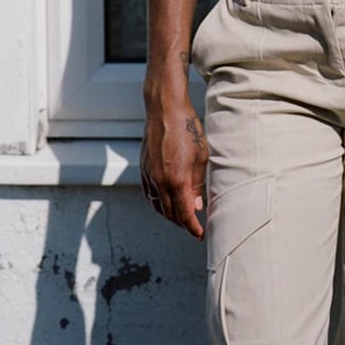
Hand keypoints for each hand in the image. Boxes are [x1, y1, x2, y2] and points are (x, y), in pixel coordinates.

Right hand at [140, 100, 208, 240]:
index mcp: (176, 180)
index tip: (200, 234)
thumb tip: (197, 205)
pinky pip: (150, 194)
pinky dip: (158, 203)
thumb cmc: (187, 128)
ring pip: (158, 205)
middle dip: (182, 223)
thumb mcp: (201, 156)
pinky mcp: (143, 169)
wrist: (165, 109)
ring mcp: (149, 176)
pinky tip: (165, 202)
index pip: (185, 213)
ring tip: (182, 216)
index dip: (193, 227)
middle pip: (170, 213)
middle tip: (193, 226)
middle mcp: (160, 181)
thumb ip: (198, 183)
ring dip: (170, 214)